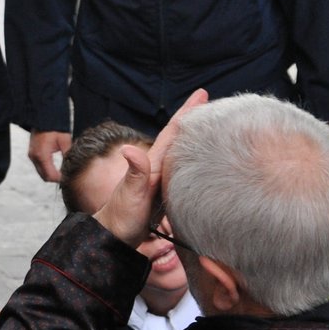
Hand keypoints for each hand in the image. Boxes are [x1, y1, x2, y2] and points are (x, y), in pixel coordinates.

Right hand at [27, 130, 71, 182]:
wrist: (44, 117)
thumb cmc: (55, 127)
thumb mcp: (65, 141)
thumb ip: (67, 156)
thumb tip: (72, 167)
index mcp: (42, 155)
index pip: (50, 175)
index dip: (59, 179)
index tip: (68, 178)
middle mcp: (34, 156)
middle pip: (44, 176)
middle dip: (55, 179)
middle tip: (66, 177)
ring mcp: (32, 155)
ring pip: (41, 172)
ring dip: (50, 174)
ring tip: (62, 173)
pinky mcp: (32, 153)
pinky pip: (39, 166)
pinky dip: (46, 169)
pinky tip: (55, 167)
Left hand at [93, 90, 207, 244]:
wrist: (114, 236)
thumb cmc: (121, 216)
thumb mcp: (130, 194)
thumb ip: (135, 173)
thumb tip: (130, 149)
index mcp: (153, 164)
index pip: (172, 133)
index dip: (187, 113)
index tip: (201, 94)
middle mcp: (158, 168)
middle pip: (180, 138)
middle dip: (196, 120)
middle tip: (214, 105)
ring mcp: (162, 180)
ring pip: (183, 154)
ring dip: (197, 139)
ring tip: (214, 127)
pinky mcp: (165, 193)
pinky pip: (184, 171)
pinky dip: (195, 161)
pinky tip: (202, 161)